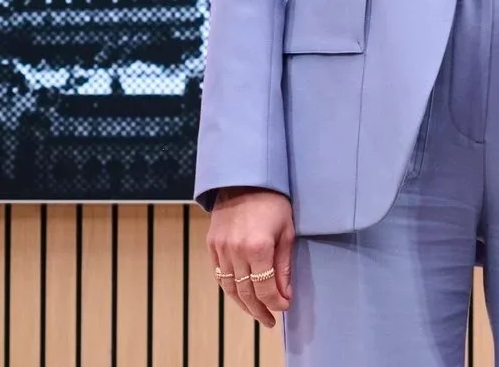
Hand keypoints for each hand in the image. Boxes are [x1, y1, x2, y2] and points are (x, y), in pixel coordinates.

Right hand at [207, 186, 294, 325]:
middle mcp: (235, 251)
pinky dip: (231, 288)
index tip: (285, 307)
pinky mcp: (212, 244)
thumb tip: (285, 295)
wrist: (244, 177)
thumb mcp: (286, 232)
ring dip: (243, 305)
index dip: (276, 303)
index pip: (266, 289)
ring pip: (230, 288)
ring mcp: (220, 248)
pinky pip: (220, 275)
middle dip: (260, 310)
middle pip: (246, 294)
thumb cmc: (273, 201)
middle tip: (270, 320)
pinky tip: (241, 295)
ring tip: (257, 313)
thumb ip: (284, 266)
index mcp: (258, 247)